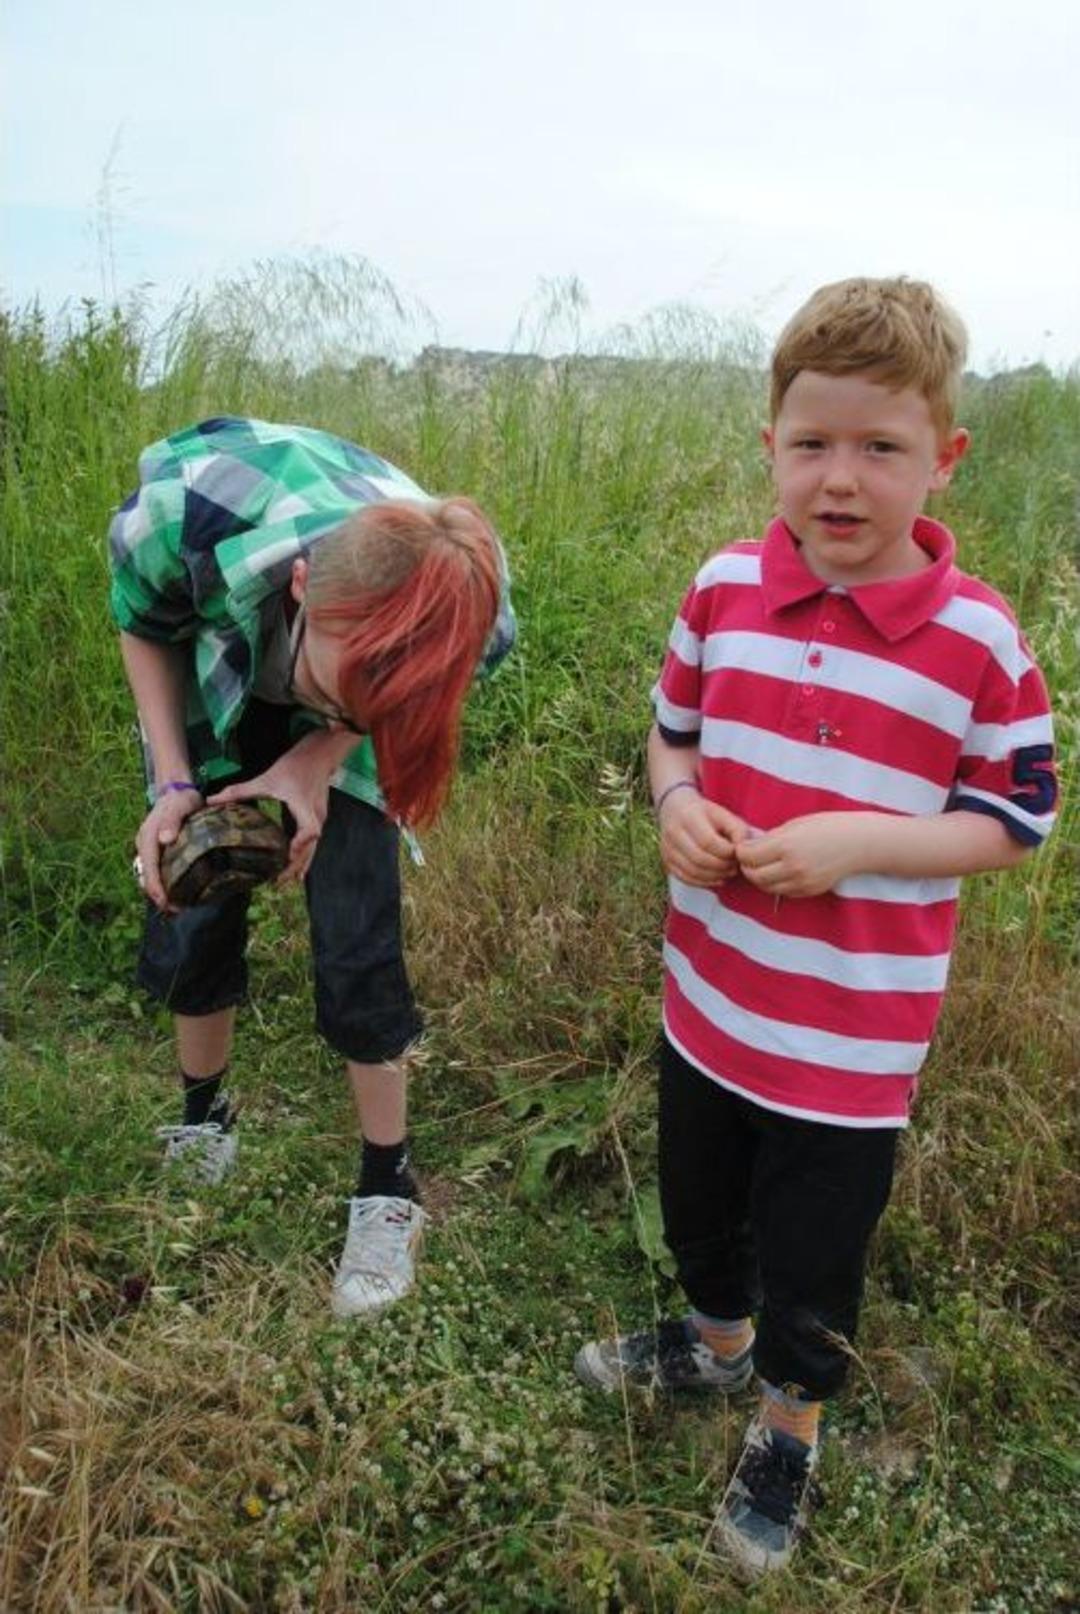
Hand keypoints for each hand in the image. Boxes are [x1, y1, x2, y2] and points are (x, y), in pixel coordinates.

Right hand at [135, 786, 203, 910]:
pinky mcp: (155, 850)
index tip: (166, 903)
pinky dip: (163, 883)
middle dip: (158, 895)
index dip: (156, 887)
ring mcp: (148, 848)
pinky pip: (155, 870)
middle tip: (177, 910)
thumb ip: (172, 820)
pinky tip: (176, 891)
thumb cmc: (181, 800)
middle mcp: (144, 845)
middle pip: (146, 875)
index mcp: (148, 837)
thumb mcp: (180, 806)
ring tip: (177, 906)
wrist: (177, 791)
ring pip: (149, 875)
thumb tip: (165, 839)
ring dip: (160, 892)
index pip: (149, 867)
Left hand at [207, 728, 355, 883]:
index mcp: (304, 806)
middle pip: (310, 847)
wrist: (319, 755)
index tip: (288, 854)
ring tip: (285, 882)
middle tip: (278, 882)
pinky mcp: (317, 819)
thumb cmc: (294, 766)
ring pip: (312, 848)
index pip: (310, 829)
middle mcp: (316, 816)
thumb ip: (240, 791)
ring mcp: (319, 818)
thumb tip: (211, 800)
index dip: (301, 843)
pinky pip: (312, 843)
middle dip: (295, 865)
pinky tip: (295, 868)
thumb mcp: (266, 778)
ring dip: (300, 864)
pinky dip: (303, 856)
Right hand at [658, 790, 750, 885]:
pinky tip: (717, 878)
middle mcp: (673, 833)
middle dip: (722, 866)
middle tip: (735, 866)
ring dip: (715, 876)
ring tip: (728, 872)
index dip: (726, 852)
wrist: (675, 809)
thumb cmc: (705, 814)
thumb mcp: (723, 814)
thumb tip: (744, 850)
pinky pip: (685, 878)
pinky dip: (704, 882)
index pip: (708, 841)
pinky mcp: (666, 861)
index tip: (737, 852)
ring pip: (692, 871)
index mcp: (688, 817)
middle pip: (699, 858)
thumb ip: (738, 829)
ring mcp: (667, 849)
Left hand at [736, 812, 862, 897]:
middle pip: (755, 876)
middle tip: (749, 858)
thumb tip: (750, 846)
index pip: (749, 856)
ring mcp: (802, 882)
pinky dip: (776, 884)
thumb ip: (771, 838)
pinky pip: (783, 892)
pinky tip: (780, 872)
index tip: (743, 846)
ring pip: (767, 888)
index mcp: (787, 846)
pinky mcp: (810, 891)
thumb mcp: (796, 824)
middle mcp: (793, 867)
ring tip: (763, 865)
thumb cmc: (829, 826)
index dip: (741, 851)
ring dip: (760, 878)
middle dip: (747, 867)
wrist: (860, 843)